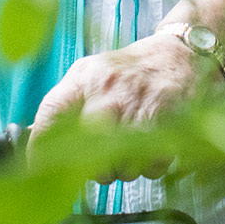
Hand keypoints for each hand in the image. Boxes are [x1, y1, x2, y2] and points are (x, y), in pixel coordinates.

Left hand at [31, 33, 212, 181]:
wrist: (186, 54)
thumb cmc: (135, 70)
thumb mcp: (93, 73)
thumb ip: (67, 103)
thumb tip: (39, 147)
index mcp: (86, 77)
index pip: (50, 115)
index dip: (39, 149)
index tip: (38, 169)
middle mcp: (109, 93)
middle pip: (83, 156)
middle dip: (91, 169)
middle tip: (101, 160)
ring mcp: (138, 110)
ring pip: (119, 169)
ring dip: (124, 167)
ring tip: (132, 144)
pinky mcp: (167, 127)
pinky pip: (149, 168)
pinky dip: (150, 165)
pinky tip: (153, 143)